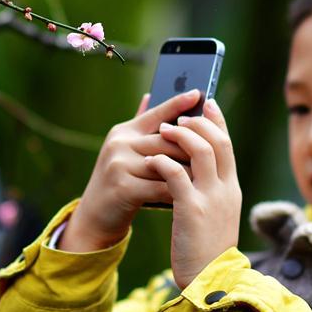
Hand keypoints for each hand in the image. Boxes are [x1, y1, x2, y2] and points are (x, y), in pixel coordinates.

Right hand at [59, 90, 201, 252]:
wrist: (95, 217)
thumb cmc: (119, 181)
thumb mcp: (125, 151)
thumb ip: (140, 125)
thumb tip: (150, 96)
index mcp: (124, 131)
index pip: (156, 113)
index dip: (178, 103)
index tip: (199, 94)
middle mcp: (120, 143)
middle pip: (167, 139)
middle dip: (192, 147)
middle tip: (216, 151)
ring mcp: (119, 164)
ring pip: (167, 164)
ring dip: (190, 172)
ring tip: (209, 175)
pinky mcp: (123, 188)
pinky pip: (160, 186)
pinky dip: (178, 191)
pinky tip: (192, 196)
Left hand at [145, 99, 240, 288]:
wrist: (210, 282)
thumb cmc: (206, 248)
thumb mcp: (213, 213)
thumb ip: (208, 188)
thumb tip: (195, 166)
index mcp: (231, 189)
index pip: (228, 144)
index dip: (217, 121)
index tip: (207, 103)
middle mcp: (225, 189)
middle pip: (217, 141)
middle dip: (198, 122)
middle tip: (179, 115)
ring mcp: (211, 199)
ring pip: (200, 150)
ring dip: (180, 135)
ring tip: (163, 129)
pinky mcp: (192, 210)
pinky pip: (176, 175)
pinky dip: (163, 162)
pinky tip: (152, 159)